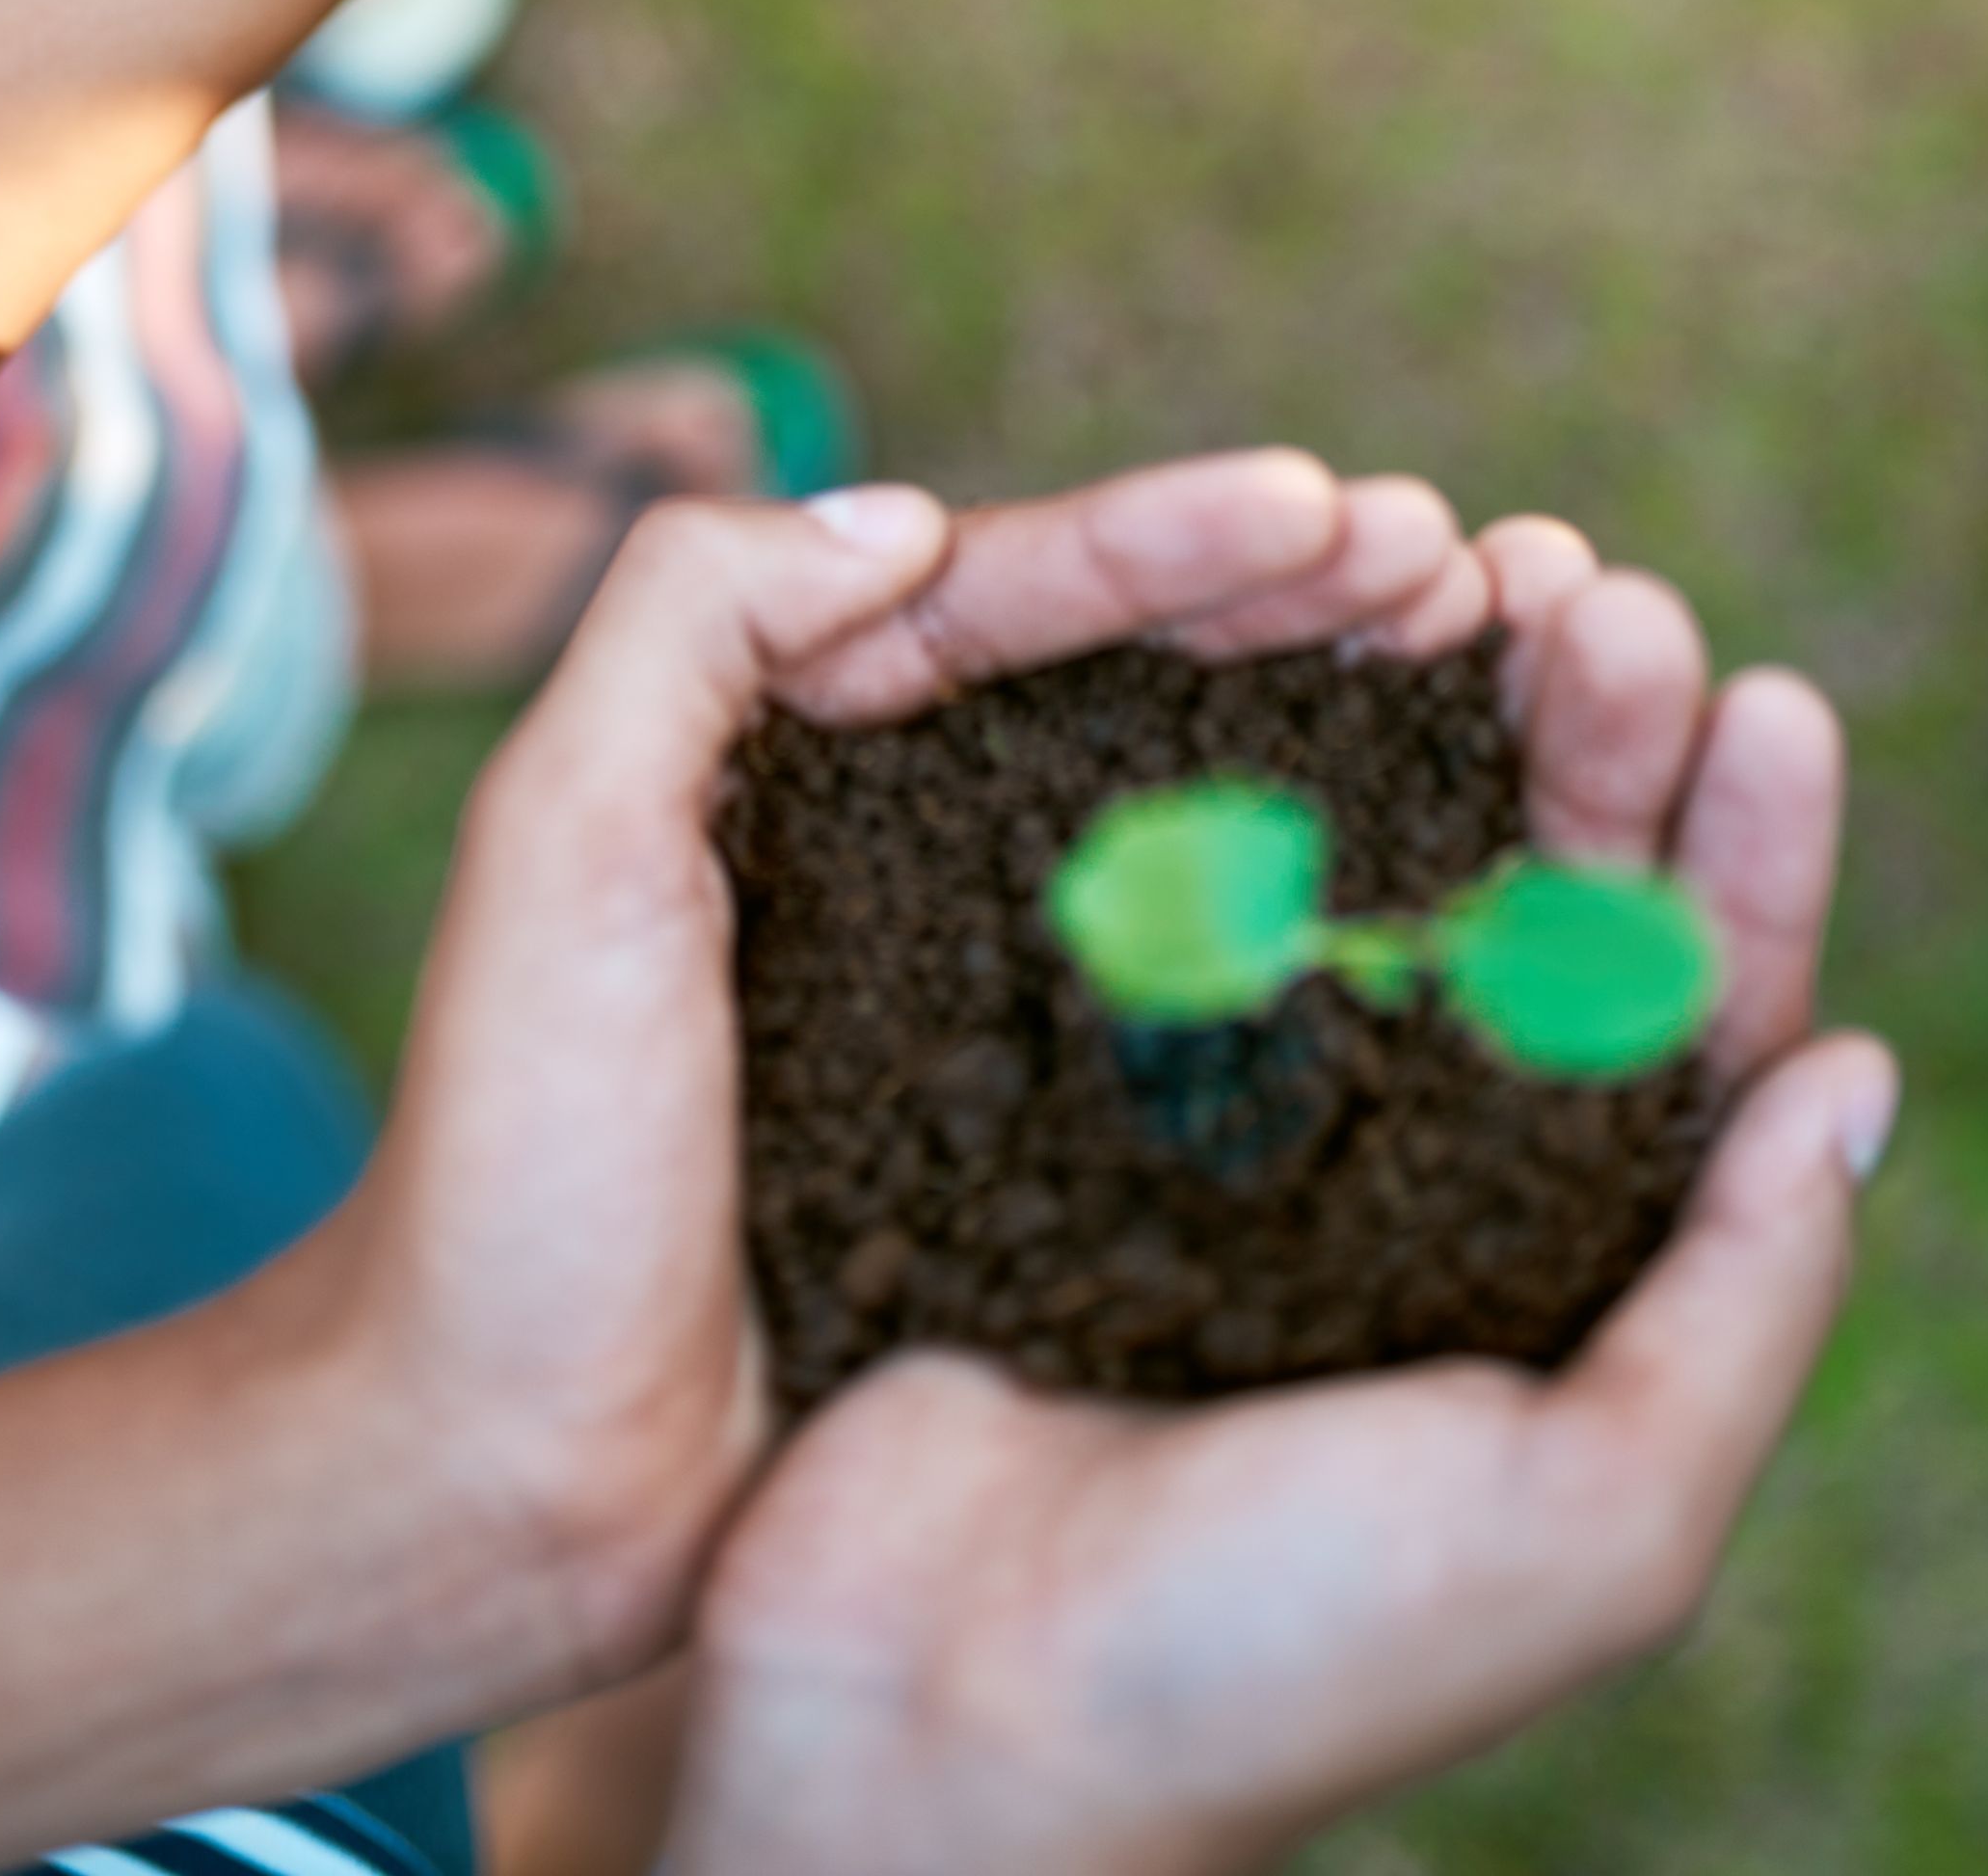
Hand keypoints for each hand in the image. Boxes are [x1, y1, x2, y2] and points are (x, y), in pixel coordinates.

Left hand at [314, 453, 1386, 1703]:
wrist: (505, 1478)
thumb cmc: (512, 1166)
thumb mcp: (558, 844)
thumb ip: (684, 625)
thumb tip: (908, 517)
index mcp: (773, 750)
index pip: (994, 594)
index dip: (1167, 538)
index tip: (1327, 509)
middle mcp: (883, 845)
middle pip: (1118, 679)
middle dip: (1289, 601)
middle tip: (1461, 568)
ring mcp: (966, 989)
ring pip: (1177, 812)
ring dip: (1330, 726)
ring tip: (1483, 666)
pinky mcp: (1025, 1138)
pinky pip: (1186, 993)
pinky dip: (1306, 918)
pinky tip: (1428, 886)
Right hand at [665, 522, 1892, 1875]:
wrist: (930, 1711)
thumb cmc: (1283, 1655)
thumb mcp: (1591, 1519)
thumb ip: (1740, 1306)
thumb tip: (1851, 1070)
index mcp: (1546, 1270)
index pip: (1686, 1019)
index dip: (1738, 850)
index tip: (1760, 695)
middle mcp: (1403, 1164)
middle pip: (1535, 889)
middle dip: (1589, 723)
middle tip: (1595, 595)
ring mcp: (1228, 1102)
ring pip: (1367, 840)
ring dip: (1430, 699)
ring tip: (1470, 567)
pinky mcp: (1067, 1059)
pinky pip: (1171, 861)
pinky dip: (1231, 740)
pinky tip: (1266, 644)